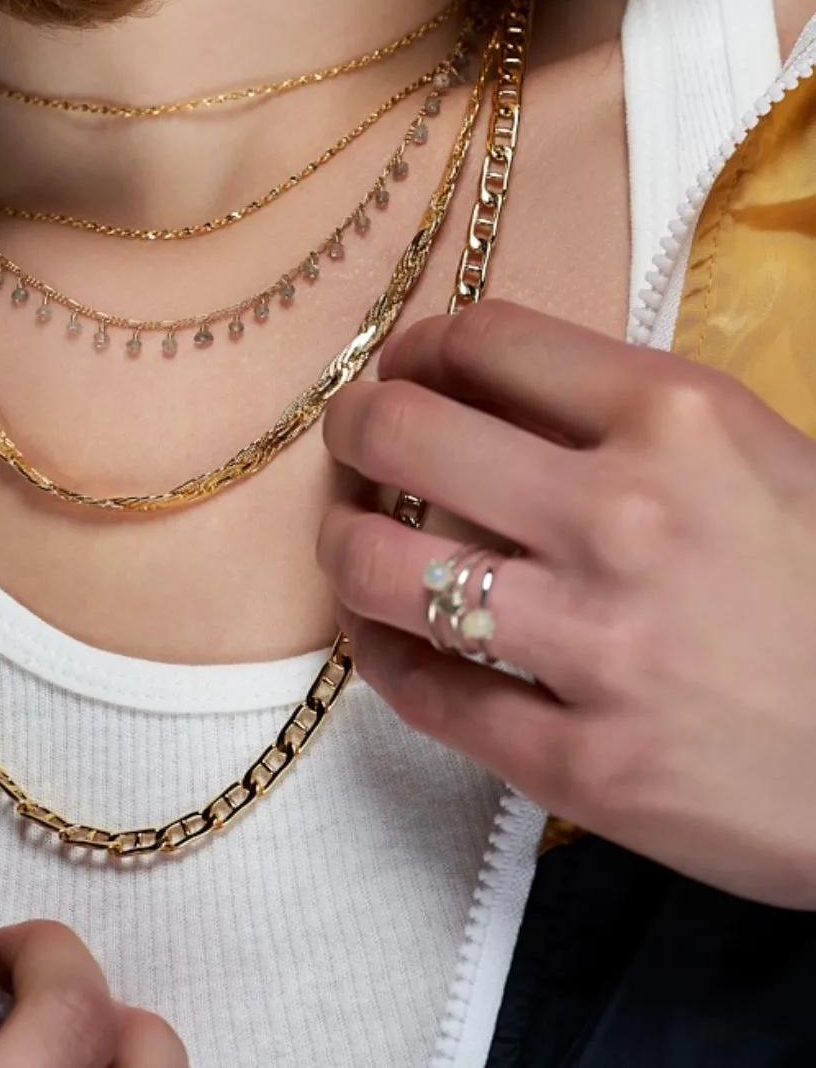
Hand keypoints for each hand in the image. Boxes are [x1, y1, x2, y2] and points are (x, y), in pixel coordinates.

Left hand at [318, 299, 815, 908]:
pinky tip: (393, 642)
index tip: (406, 368)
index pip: (487, 339)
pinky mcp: (584, 767)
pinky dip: (387, 661)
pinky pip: (426, 697)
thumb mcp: (762, 459)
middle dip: (352, 428)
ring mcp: (597, 646)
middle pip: (402, 432)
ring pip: (381, 567)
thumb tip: (497, 394)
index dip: (419, 345)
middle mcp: (622, 516)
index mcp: (678, 419)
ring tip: (355, 544)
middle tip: (355, 445)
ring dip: (345, 546)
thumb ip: (634, 418)